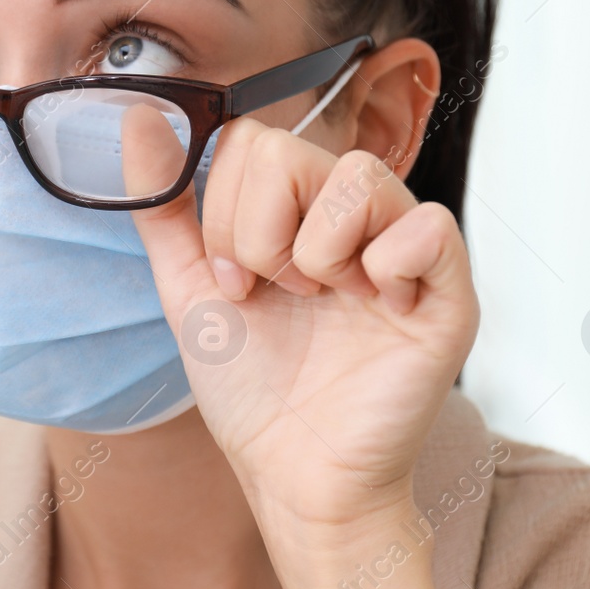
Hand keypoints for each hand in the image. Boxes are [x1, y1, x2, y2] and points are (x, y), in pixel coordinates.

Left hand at [123, 112, 479, 532]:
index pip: (252, 141)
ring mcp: (403, 248)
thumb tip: (141, 116)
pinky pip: (428, 226)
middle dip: (259, 236)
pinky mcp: (449, 292)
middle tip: (279, 295)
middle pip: (292, 150)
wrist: (294, 472)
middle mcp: (352, 216)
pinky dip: (386, 266)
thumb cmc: (254, 386)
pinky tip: (377, 309)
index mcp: (296, 208)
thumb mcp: (190, 286)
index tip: (235, 283)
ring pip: (358, 177)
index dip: (226, 214)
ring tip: (325, 303)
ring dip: (316, 253)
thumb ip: (165, 204)